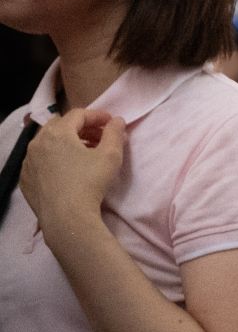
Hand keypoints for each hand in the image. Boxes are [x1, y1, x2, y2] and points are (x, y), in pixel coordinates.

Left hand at [20, 109, 126, 227]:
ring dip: (66, 143)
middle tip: (98, 137)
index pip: (78, 114)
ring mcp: (29, 161)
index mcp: (58, 133)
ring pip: (47, 143)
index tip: (111, 122)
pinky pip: (40, 161)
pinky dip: (53, 158)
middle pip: (59, 125)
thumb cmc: (90, 182)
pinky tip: (67, 170)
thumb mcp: (111, 155)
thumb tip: (117, 121)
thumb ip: (114, 133)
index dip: (97, 115)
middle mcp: (37, 142)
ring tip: (84, 154)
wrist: (66, 217)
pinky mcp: (26, 178)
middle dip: (80, 128)